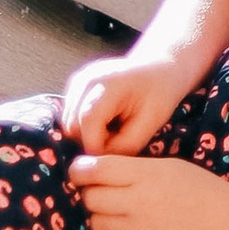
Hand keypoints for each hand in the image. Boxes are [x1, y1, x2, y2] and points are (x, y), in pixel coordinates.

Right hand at [60, 52, 179, 152]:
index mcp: (108, 83)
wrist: (158, 68)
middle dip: (92, 142)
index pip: (88, 121)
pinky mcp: (74, 88)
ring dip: (87, 135)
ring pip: (69, 124)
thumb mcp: (151, 123)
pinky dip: (85, 127)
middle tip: (117, 141)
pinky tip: (106, 124)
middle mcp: (86, 79)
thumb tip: (100, 161)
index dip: (97, 146)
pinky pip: (71, 117)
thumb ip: (125, 145)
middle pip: (73, 125)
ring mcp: (77, 82)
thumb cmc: (159, 94)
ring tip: (113, 132)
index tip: (114, 156)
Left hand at [70, 150, 228, 229]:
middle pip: (90, 198)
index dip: (80, 170)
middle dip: (91, 194)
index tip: (82, 172)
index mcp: (146, 173)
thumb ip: (132, 168)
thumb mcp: (167, 166)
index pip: (94, 169)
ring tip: (118, 216)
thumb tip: (92, 171)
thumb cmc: (200, 187)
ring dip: (101, 219)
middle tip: (104, 195)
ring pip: (96, 224)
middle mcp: (140, 201)